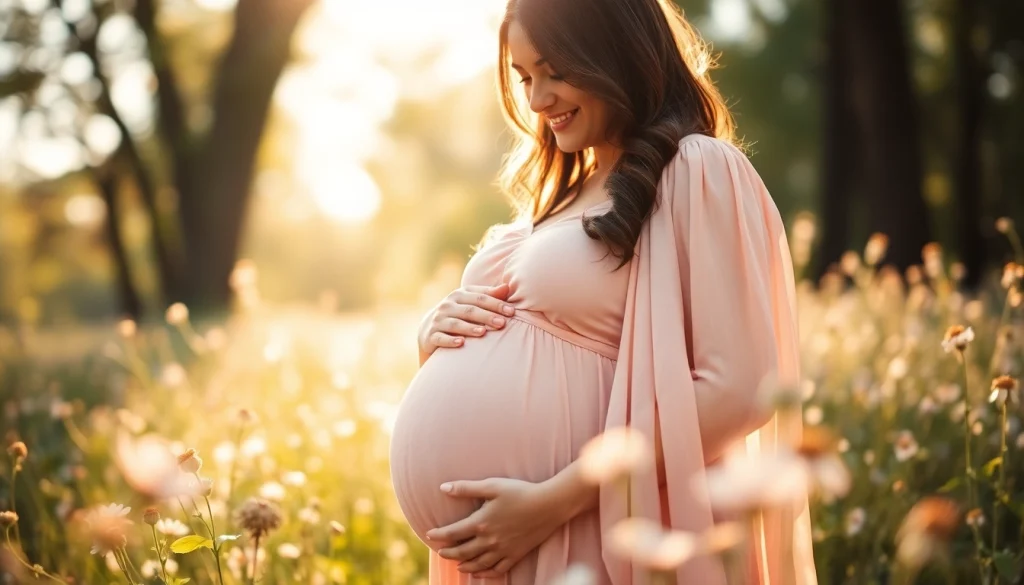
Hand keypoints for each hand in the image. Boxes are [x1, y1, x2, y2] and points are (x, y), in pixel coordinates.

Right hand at [418, 283, 515, 361]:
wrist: (429, 329)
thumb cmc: (458, 314)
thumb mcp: (471, 302)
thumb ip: (489, 296)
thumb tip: (507, 287)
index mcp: (459, 295)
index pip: (480, 297)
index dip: (496, 303)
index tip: (511, 311)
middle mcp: (447, 305)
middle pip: (469, 310)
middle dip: (486, 316)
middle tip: (502, 323)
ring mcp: (438, 321)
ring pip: (455, 324)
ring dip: (469, 328)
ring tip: (483, 332)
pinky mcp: (431, 336)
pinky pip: (441, 338)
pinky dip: (450, 341)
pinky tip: (461, 343)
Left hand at [424, 478, 566, 576]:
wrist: (549, 505)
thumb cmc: (520, 492)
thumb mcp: (491, 486)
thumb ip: (466, 488)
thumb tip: (443, 488)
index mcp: (481, 523)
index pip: (452, 533)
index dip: (438, 535)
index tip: (429, 534)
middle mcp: (489, 540)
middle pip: (462, 551)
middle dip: (448, 552)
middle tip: (440, 551)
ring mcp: (503, 550)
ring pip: (477, 564)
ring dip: (464, 565)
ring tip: (456, 564)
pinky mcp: (515, 555)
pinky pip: (497, 569)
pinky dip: (485, 573)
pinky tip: (480, 572)